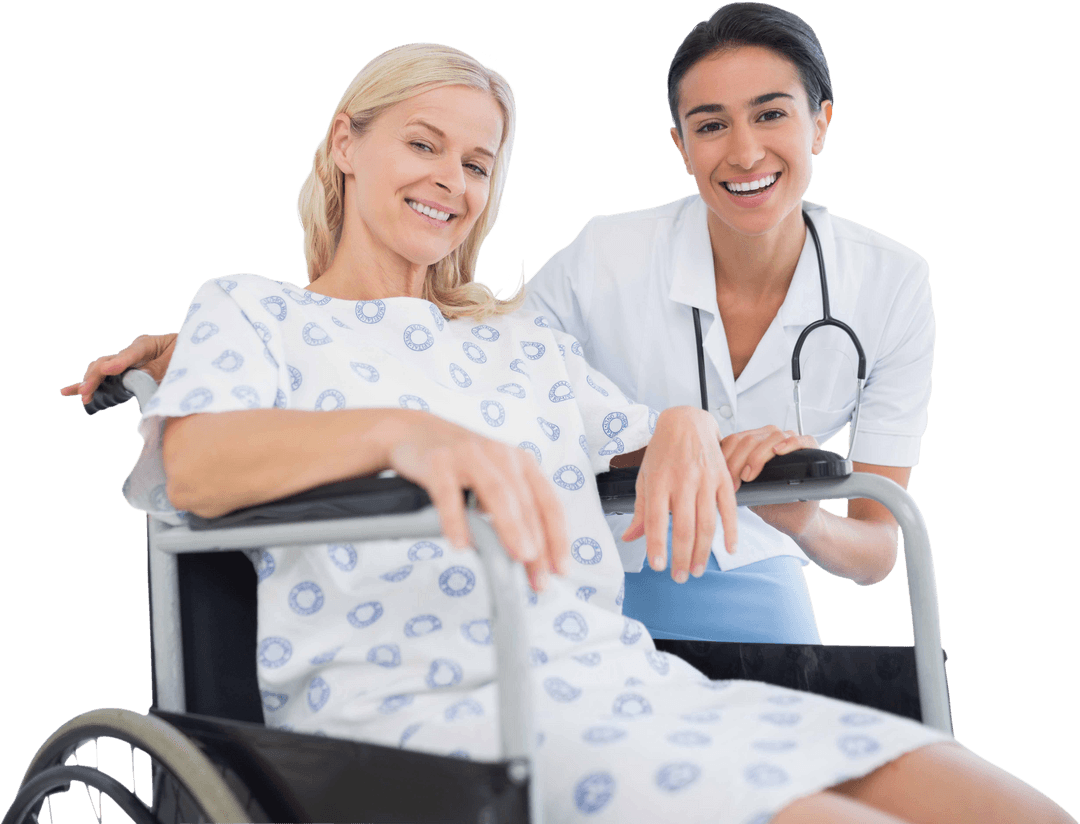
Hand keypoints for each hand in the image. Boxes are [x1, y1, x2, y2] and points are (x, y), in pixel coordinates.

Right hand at [59, 333, 178, 405]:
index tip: (108, 369)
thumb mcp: (178, 359)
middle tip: (88, 390)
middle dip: (96, 376)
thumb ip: (158, 367)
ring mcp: (128, 362)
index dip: (119, 361)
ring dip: (89, 381)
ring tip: (81, 394)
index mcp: (148, 344)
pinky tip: (68, 392)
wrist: (197, 353)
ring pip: (102, 369)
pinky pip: (105, 379)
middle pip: (109, 361)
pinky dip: (88, 384)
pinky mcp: (127, 374)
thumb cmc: (189, 355)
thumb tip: (135, 376)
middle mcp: (134, 352)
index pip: (130, 352)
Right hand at [387, 413, 568, 592]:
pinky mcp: (438, 461)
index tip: (561, 569)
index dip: (558, 537)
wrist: (413, 431)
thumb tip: (528, 557)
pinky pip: (449, 494)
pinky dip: (456, 520)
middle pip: (526, 503)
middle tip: (540, 577)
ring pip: (497, 493)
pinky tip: (461, 543)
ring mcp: (469, 455)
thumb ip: (511, 510)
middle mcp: (500, 455)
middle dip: (537, 544)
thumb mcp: (494, 478)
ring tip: (519, 557)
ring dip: (512, 528)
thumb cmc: (459, 461)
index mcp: (520, 461)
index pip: (548, 502)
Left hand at [620, 406, 737, 582]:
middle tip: (680, 577)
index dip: (657, 545)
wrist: (686, 422)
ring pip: (706, 523)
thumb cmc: (662, 452)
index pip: (657, 520)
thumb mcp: (645, 477)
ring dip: (703, 551)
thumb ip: (640, 510)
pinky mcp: (722, 478)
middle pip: (684, 527)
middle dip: (682, 557)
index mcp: (658, 482)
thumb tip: (629, 538)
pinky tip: (729, 548)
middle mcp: (682, 481)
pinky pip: (729, 509)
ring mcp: (705, 479)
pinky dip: (731, 531)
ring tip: (697, 570)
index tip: (657, 566)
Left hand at [722, 426, 821, 538]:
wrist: (795, 520)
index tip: (719, 476)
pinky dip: (790, 443)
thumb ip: (733, 475)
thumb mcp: (745, 489)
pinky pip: (802, 439)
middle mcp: (773, 440)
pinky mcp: (811, 452)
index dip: (725, 456)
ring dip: (757, 456)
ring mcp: (792, 444)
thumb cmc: (771, 504)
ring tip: (748, 475)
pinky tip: (778, 451)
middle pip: (750, 438)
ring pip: (772, 436)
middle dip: (736, 461)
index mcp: (756, 444)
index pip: (735, 439)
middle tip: (732, 483)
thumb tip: (713, 471)